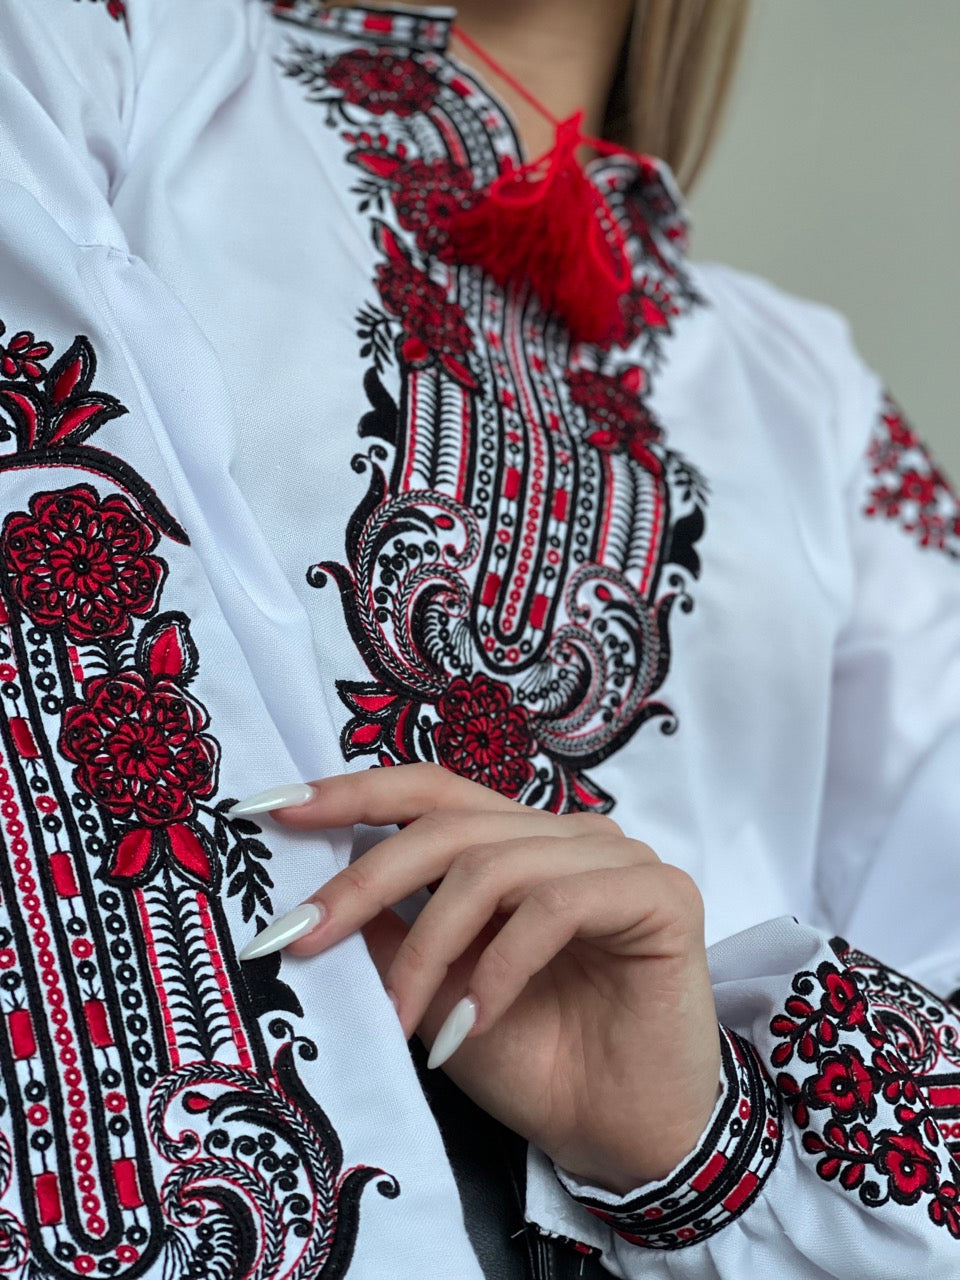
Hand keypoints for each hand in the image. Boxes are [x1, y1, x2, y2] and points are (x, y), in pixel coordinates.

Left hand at [245, 764, 720, 1193]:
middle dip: (364, 880)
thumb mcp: (435, 993)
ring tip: (406, 1021)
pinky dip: (498, 969)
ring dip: (430, 949)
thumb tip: (318, 894)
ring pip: (494, 868)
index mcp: (517, 843)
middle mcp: (567, 836)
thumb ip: (392, 933)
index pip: (430, 791)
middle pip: (450, 826)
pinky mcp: (660, 894)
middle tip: (301, 938)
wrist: (621, 1139)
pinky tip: (471, 1026)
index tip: (270, 809)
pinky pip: (555, 906)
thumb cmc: (533, 1062)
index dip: (351, 792)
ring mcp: (617, 858)